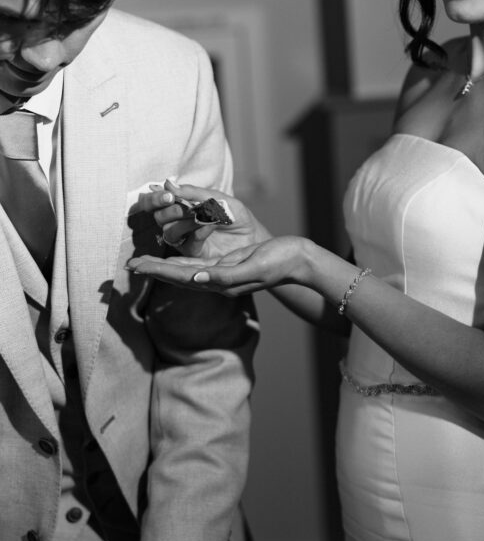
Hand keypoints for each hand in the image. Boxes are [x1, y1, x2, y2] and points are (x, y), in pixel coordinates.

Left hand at [128, 235, 314, 296]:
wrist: (298, 260)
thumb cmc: (278, 261)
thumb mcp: (251, 267)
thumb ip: (224, 276)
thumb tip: (195, 278)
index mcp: (219, 282)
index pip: (181, 276)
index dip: (157, 270)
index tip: (136, 266)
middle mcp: (216, 280)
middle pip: (177, 275)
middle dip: (152, 269)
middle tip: (129, 263)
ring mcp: (220, 274)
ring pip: (184, 270)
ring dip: (161, 266)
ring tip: (141, 261)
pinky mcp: (226, 265)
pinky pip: (197, 263)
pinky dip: (179, 260)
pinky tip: (169, 258)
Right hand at [138, 179, 267, 260]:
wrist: (254, 236)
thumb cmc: (235, 215)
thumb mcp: (218, 199)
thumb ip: (194, 193)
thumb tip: (168, 184)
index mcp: (180, 207)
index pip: (156, 202)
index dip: (155, 198)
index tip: (167, 194)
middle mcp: (178, 224)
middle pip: (159, 218)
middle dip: (169, 210)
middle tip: (184, 205)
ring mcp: (185, 241)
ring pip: (170, 232)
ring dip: (184, 221)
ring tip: (202, 214)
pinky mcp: (195, 256)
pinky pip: (188, 244)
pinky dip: (198, 231)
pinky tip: (210, 224)